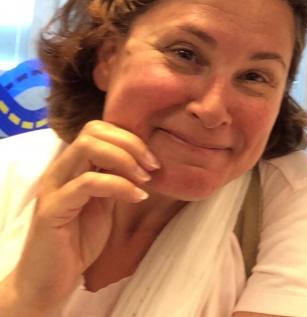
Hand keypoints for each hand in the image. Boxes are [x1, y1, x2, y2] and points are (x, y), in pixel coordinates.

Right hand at [7, 120, 159, 313]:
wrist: (51, 280)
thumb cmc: (80, 239)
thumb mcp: (106, 201)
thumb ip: (117, 178)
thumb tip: (146, 160)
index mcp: (73, 165)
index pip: (98, 128)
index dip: (129, 137)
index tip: (152, 159)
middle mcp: (60, 169)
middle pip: (93, 130)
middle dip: (130, 143)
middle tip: (152, 167)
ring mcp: (54, 187)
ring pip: (88, 148)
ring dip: (125, 159)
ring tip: (145, 179)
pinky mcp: (53, 208)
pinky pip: (88, 183)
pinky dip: (119, 185)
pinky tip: (137, 197)